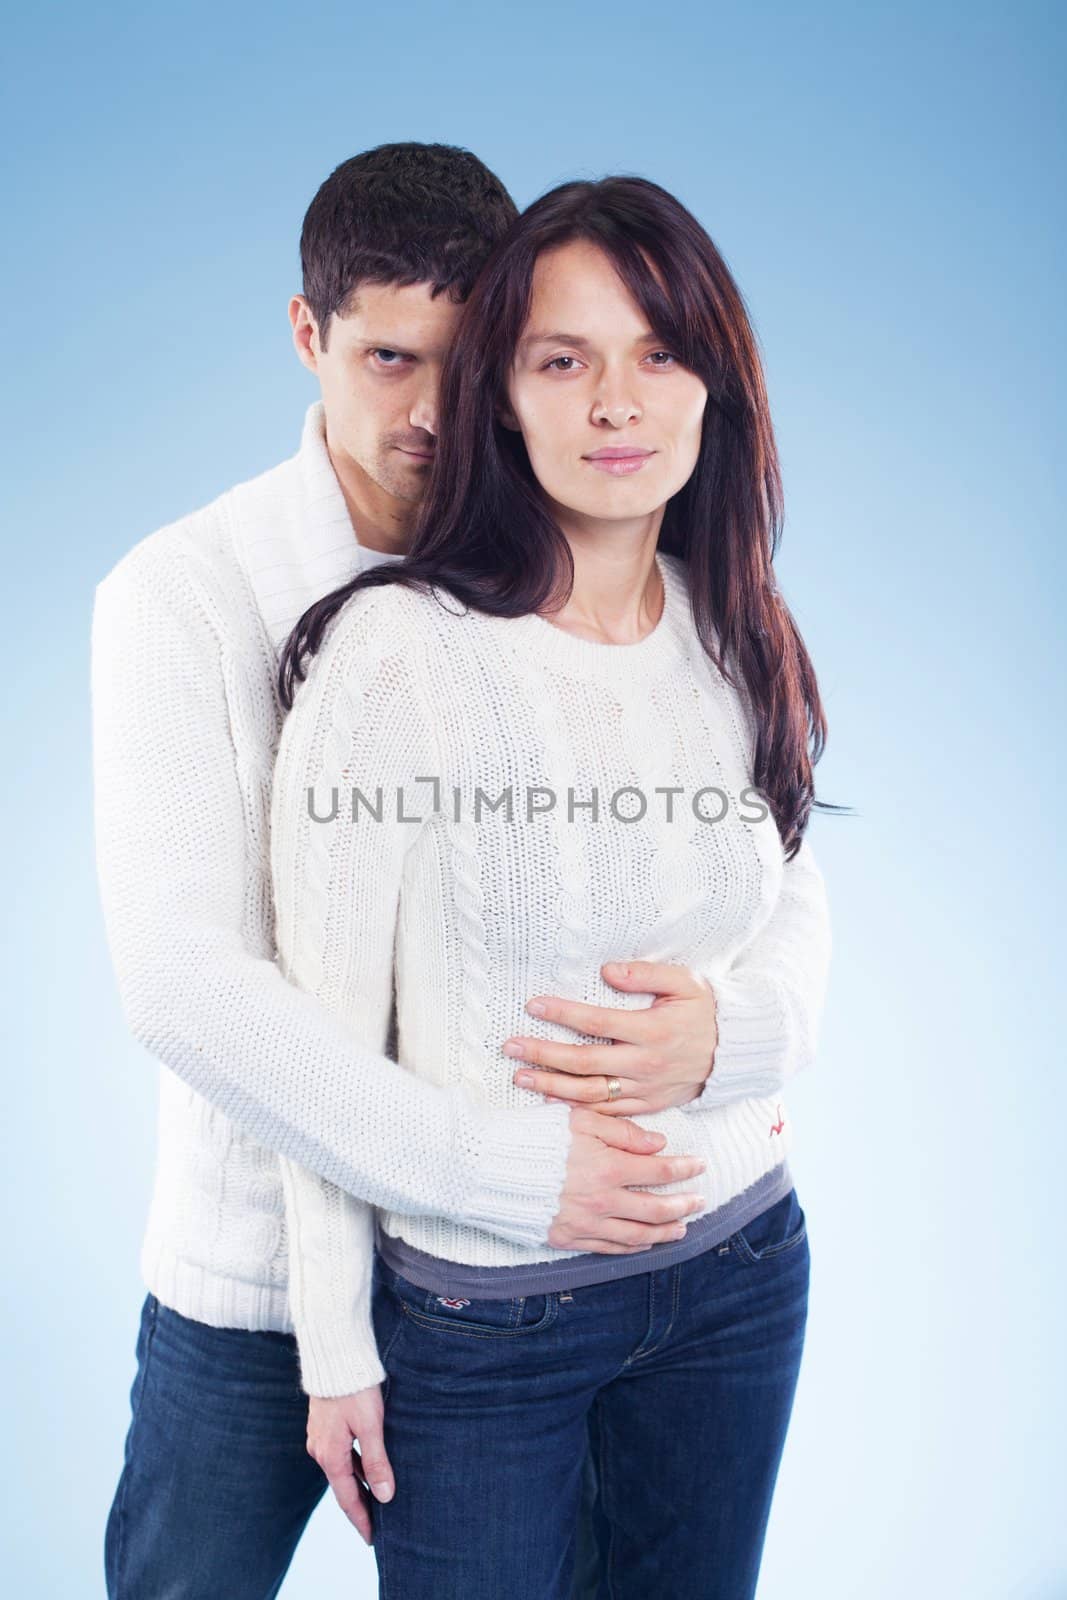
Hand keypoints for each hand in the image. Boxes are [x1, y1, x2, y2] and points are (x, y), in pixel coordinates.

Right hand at [306, 1386, 395, 1543]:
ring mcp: (320, 1437)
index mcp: (331, 1456)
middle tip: (377, 1527)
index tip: (372, 1540)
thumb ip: (377, 1462)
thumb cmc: (355, 1388)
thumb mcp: (370, 1425)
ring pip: (342, 1470)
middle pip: (343, 1487)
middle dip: (360, 1506)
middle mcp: (320, 1450)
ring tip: (377, 1501)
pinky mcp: (324, 1425)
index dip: (362, 1521)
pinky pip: (341, 1454)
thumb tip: (385, 1497)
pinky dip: (354, 1466)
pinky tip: (367, 1467)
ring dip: (358, 1485)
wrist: (335, 1355)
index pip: (348, 1499)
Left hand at [505, 960, 717, 1115]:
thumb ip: (646, 974)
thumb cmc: (705, 1011)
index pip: (598, 1023)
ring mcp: (645, 1090)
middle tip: (510, 1046)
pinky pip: (606, 1113)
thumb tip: (607, 970)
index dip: (563, 1014)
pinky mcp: (646, 1106)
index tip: (533, 1005)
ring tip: (519, 1076)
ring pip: (590, 1094)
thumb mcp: (685, 983)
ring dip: (551, 1086)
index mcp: (653, 1031)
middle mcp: (645, 1065)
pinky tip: (551, 1100)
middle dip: (543, 1054)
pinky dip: (577, 1110)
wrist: (734, 1052)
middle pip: (584, 1063)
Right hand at [547, 1106, 706, 1252]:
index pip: (659, 1172)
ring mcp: (584, 1224)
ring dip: (663, 1233)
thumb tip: (658, 1143)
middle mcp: (601, 1201)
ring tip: (681, 1228)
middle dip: (682, 1206)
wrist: (488, 1167)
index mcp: (607, 1167)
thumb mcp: (579, 1119)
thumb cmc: (534, 1135)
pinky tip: (644, 1243)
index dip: (683, 1169)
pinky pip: (608, 1248)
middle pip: (654, 1209)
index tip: (700, 1165)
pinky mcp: (567, 1238)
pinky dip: (631, 1248)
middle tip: (700, 1202)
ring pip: (636, 1236)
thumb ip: (622, 1132)